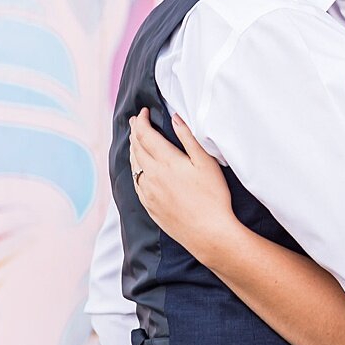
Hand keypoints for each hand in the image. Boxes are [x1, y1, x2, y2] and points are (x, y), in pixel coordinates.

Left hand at [128, 107, 237, 260]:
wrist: (207, 232)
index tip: (143, 112)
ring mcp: (148, 192)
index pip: (145, 135)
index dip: (141, 121)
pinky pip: (135, 181)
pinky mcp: (149, 205)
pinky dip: (134, 168)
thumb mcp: (206, 162)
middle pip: (136, 148)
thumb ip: (188, 138)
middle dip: (135, 132)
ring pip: (133, 165)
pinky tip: (138, 168)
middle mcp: (151, 175)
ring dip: (132, 149)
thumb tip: (175, 118)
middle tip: (136, 121)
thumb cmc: (212, 196)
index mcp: (166, 161)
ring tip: (135, 140)